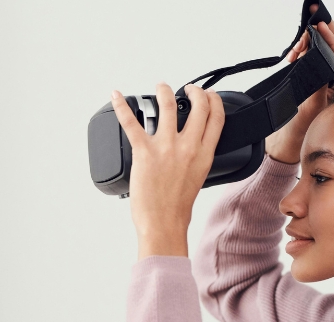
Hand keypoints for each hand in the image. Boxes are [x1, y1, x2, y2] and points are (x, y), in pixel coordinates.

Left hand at [110, 83, 224, 259]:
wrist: (163, 222)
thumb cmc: (177, 206)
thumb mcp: (198, 176)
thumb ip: (197, 156)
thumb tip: (193, 142)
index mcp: (204, 154)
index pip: (217, 117)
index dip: (214, 100)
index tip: (209, 95)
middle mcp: (188, 147)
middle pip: (198, 106)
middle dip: (194, 91)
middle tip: (187, 89)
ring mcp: (166, 147)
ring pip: (168, 105)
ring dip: (164, 91)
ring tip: (161, 87)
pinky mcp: (144, 152)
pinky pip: (131, 122)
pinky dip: (122, 106)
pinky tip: (117, 96)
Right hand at [265, 4, 333, 163]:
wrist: (290, 141)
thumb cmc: (305, 128)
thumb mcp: (314, 108)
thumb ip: (319, 86)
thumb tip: (321, 64)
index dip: (329, 38)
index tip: (318, 26)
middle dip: (323, 29)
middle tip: (313, 14)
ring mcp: (325, 77)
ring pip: (321, 49)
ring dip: (309, 41)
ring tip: (298, 41)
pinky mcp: (314, 78)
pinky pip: (311, 58)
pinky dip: (302, 50)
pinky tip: (294, 52)